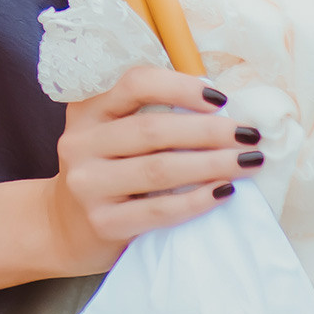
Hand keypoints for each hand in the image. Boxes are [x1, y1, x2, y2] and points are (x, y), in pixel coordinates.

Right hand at [44, 65, 262, 274]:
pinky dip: (196, 200)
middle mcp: (81, 143)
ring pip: (159, 169)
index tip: (221, 98)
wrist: (63, 228)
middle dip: (209, 131)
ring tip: (248, 162)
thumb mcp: (111, 135)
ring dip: (211, 164)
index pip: (135, 84)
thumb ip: (149, 116)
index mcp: (87, 111)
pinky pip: (158, 210)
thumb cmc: (105, 173)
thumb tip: (220, 108)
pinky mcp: (102, 222)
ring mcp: (88, 184)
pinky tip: (224, 192)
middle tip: (250, 135)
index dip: (181, 87)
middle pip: (153, 130)